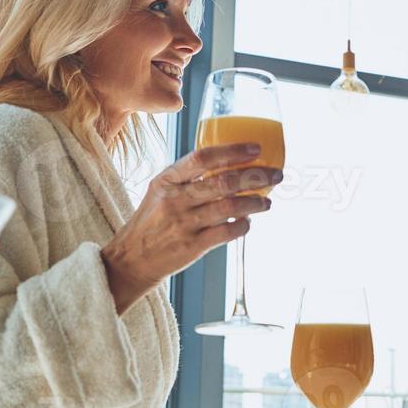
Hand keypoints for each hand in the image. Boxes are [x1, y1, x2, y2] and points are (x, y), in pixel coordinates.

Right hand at [101, 143, 279, 312]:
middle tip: (276, 174)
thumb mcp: (160, 191)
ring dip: (254, 203)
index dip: (232, 151)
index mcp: (167, 180)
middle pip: (222, 182)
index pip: (202, 157)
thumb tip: (229, 161)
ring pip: (229, 208)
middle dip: (255, 176)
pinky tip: (248, 223)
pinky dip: (242, 227)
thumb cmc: (152, 220)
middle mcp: (175, 200)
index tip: (256, 148)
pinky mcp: (192, 247)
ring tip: (267, 202)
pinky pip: (226, 234)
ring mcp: (183, 224)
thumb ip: (187, 177)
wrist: (131, 259)